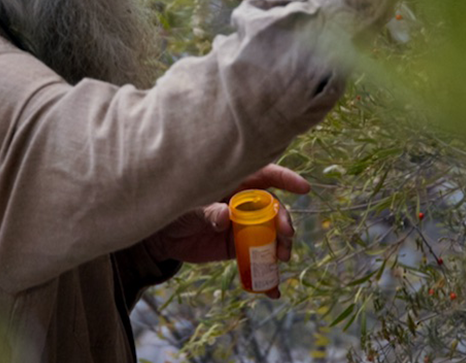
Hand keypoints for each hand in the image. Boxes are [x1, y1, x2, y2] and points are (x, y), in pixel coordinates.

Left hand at [143, 164, 310, 298]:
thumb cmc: (175, 210)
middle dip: (283, 220)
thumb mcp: (189, 208)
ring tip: (282, 257)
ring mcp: (244, 227)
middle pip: (273, 209)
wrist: (162, 237)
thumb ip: (208, 211)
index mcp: (234, 184)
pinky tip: (272, 289)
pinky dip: (267, 276)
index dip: (286, 179)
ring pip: (271, 235)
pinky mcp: (239, 249)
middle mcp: (244, 204)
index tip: (303, 189)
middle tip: (285, 235)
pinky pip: (258, 260)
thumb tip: (225, 217)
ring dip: (281, 247)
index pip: (265, 176)